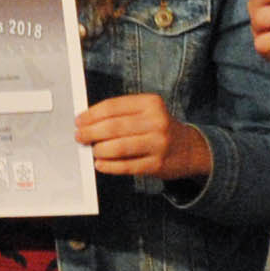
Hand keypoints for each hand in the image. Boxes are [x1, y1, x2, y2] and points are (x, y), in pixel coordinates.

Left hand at [79, 92, 212, 181]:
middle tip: (80, 137)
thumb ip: (121, 114)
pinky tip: (100, 164)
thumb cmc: (159, 128)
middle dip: (91, 132)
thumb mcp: (147, 112)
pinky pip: (126, 166)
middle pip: (113, 127)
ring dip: (100, 150)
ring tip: (93, 150)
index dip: (91, 115)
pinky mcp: (157, 165)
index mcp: (151, 103)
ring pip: (118, 147)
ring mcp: (158, 144)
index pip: (113, 107)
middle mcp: (157, 121)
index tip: (79, 121)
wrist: (190, 149)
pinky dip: (109, 166)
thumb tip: (88, 122)